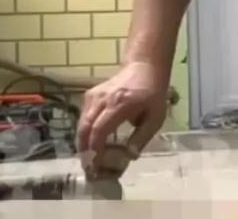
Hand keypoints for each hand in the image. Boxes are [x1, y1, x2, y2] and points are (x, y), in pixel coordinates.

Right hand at [77, 61, 168, 176]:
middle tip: (89, 168)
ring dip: (83, 143)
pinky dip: (84, 132)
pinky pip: (83, 116)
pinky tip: (91, 143)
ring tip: (90, 159)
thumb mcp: (156, 117)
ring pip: (81, 123)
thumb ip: (141, 138)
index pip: (99, 129)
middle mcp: (103, 99)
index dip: (95, 149)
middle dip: (84, 150)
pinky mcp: (91, 94)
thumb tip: (128, 157)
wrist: (144, 68)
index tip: (96, 165)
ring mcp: (95, 95)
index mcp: (120, 104)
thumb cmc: (152, 94)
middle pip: (85, 127)